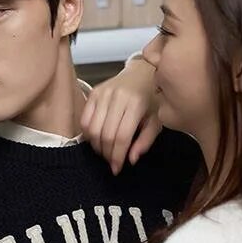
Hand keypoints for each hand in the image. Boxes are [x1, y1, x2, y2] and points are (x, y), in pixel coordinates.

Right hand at [82, 56, 161, 174]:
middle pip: (105, 134)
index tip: (117, 168)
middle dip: (107, 153)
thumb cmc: (152, 99)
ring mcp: (104, 93)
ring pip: (92, 128)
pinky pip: (84, 119)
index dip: (118, 156)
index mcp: (136, 103)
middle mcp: (118, 96)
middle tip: (111, 162)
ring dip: (97, 146)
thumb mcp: (157, 120)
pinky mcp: (94, 92)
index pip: (122, 136)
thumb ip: (145, 141)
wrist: (141, 74)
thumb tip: (131, 159)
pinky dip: (88, 134)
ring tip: (105, 152)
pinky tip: (97, 139)